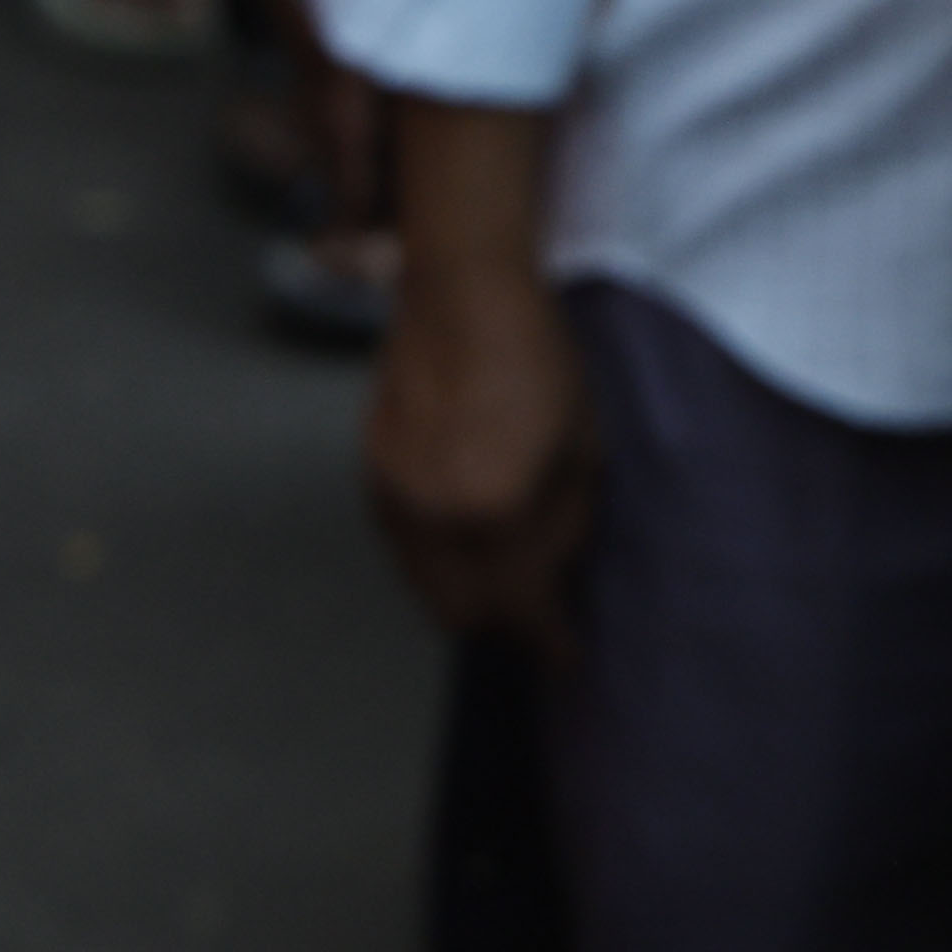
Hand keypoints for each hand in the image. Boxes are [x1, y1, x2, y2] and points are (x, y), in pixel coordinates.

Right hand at [360, 98, 590, 646]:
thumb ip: (564, 530)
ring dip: (467, 597)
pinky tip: (467, 536)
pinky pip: (405, 552)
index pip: (521, 609)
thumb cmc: (538, 360)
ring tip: (504, 577)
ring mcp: (395, 500)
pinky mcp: (371, 480)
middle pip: (463, 617)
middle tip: (537, 617)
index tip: (567, 657)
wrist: (461, 294)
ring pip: (425, 590)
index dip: (548, 643)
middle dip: (503, 627)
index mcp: (497, 510)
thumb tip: (555, 586)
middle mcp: (435, 517)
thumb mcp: (579, 450)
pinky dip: (438, 562)